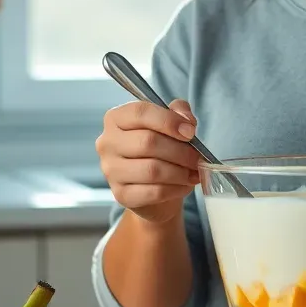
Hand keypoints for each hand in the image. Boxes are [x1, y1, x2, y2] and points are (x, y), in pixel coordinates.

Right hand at [96, 99, 201, 224]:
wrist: (156, 191)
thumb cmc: (162, 150)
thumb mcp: (172, 124)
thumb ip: (179, 112)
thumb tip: (186, 120)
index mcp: (116, 118)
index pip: (140, 112)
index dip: (168, 121)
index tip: (191, 132)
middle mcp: (107, 143)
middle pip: (148, 142)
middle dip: (180, 151)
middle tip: (198, 157)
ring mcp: (111, 171)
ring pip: (152, 169)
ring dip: (180, 171)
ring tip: (194, 172)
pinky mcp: (121, 195)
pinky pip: (154, 192)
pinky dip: (176, 188)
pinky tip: (185, 185)